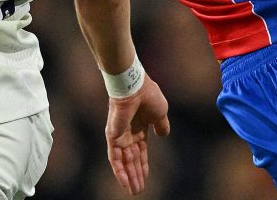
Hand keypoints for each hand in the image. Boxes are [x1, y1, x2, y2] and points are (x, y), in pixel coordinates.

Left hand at [105, 75, 170, 194]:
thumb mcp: (161, 113)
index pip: (140, 150)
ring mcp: (119, 135)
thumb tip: (164, 135)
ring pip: (123, 161)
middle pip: (131, 158)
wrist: (135, 86)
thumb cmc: (148, 96)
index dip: (143, 164)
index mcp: (140, 127)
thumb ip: (161, 125)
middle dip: (135, 174)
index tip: (145, 177)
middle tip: (138, 190)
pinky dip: (119, 170)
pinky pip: (114, 157)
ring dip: (128, 176)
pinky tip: (124, 182)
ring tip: (134, 190)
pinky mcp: (112, 136)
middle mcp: (128, 133)